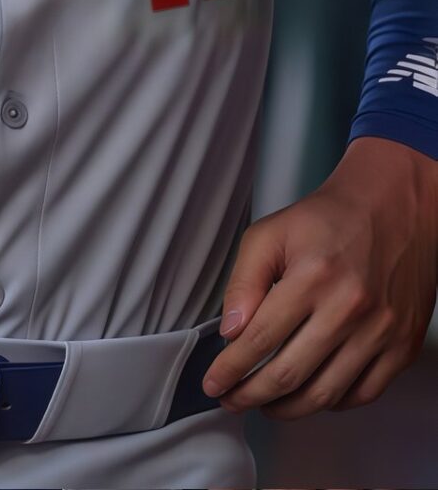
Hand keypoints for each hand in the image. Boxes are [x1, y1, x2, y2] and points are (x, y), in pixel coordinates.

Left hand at [202, 137, 437, 418]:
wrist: (392, 207)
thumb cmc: (330, 219)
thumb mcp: (271, 233)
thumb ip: (244, 280)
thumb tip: (231, 332)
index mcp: (313, 276)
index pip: (259, 339)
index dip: (230, 369)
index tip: (213, 384)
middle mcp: (350, 308)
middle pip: (290, 375)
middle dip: (251, 396)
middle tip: (233, 400)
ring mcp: (381, 331)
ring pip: (325, 394)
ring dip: (288, 409)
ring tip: (265, 404)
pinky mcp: (403, 345)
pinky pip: (364, 394)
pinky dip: (333, 403)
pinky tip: (312, 394)